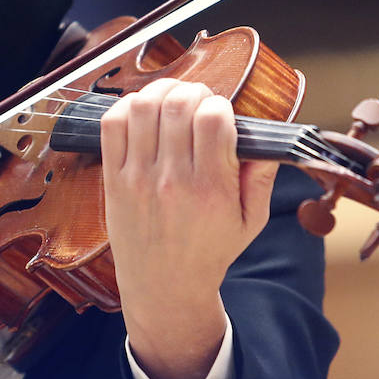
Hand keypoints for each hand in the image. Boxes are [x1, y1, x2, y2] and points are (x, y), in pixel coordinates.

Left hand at [100, 78, 279, 378]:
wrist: (164, 286)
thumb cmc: (208, 251)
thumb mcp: (251, 221)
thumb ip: (260, 176)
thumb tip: (266, 138)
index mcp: (211, 189)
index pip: (213, 119)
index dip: (220, 105)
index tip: (222, 115)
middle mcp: (172, 180)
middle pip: (178, 106)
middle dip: (193, 92)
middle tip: (199, 102)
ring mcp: (138, 178)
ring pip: (144, 108)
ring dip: (161, 92)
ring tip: (173, 100)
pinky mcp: (114, 180)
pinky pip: (112, 126)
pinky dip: (127, 106)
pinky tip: (143, 112)